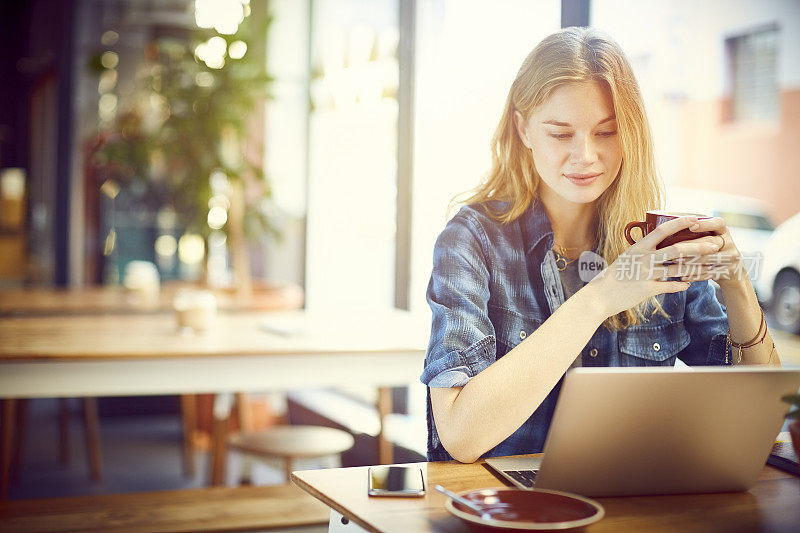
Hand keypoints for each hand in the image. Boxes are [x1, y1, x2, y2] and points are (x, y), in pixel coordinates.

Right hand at [588, 215, 724, 316]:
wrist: (599, 296)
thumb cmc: (612, 276)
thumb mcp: (625, 259)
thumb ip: (642, 252)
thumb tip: (656, 245)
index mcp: (638, 248)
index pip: (662, 230)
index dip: (680, 223)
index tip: (696, 219)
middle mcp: (643, 259)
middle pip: (677, 250)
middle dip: (699, 247)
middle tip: (715, 245)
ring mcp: (646, 274)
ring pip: (678, 269)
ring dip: (697, 269)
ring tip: (710, 268)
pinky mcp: (647, 290)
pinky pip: (670, 286)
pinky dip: (681, 285)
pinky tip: (688, 284)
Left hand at [676, 216, 742, 285]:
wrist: (732, 274)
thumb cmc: (713, 252)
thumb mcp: (712, 240)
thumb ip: (698, 235)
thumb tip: (668, 231)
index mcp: (723, 232)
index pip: (719, 223)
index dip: (706, 224)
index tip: (691, 226)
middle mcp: (729, 243)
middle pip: (711, 241)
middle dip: (691, 245)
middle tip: (674, 248)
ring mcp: (731, 258)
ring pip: (709, 258)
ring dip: (691, 260)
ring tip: (675, 262)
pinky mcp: (728, 272)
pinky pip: (710, 273)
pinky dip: (695, 275)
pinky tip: (683, 276)